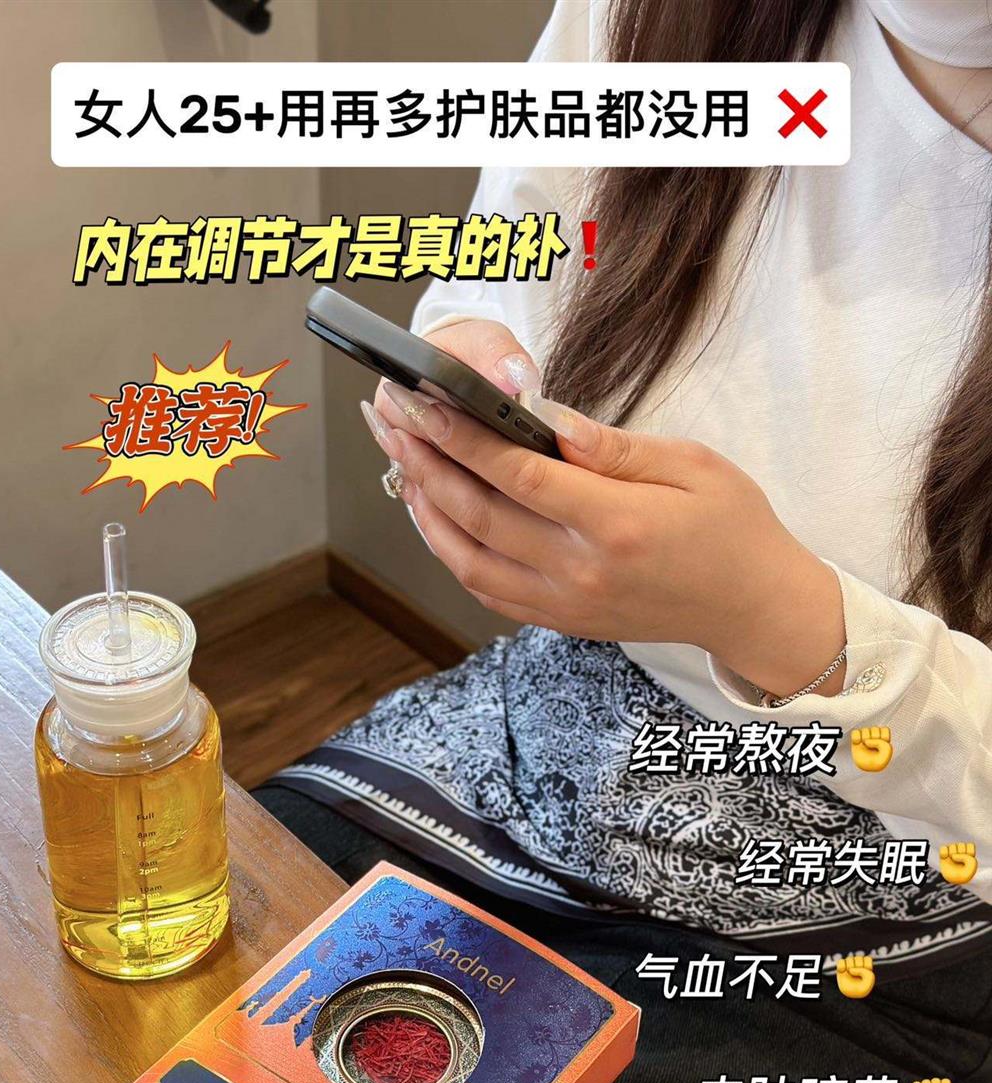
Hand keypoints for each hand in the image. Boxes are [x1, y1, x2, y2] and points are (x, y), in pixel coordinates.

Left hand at [366, 320, 845, 697]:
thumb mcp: (693, 466)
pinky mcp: (560, 621)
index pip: (519, 476)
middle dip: (426, 462)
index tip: (424, 401)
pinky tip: (432, 515)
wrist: (752, 607)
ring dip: (424, 509)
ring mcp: (566, 604)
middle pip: (479, 516)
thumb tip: (547, 419)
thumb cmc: (732, 528)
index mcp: (618, 526)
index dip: (462, 437)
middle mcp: (582, 572)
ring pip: (468, 560)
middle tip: (391, 420)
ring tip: (400, 460)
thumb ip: (614, 448)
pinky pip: (486, 590)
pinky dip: (449, 553)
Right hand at [835, 954, 874, 998]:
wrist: (852, 995)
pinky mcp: (841, 969)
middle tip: (858, 975)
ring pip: (850, 958)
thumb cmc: (862, 988)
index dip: (867, 966)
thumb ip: (864, 971)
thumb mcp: (869, 980)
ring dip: (850, 966)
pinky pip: (840, 961)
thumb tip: (850, 969)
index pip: (867, 959)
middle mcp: (857, 965)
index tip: (867, 973)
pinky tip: (842, 971)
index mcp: (866, 967)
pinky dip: (841, 965)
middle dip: (859, 966)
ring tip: (850, 973)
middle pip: (859, 958)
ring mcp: (848, 966)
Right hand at [850, 726, 892, 771]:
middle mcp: (874, 737)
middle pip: (875, 729)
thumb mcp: (886, 753)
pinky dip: (856, 737)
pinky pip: (855, 732)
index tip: (883, 746)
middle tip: (873, 748)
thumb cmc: (878, 761)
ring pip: (865, 729)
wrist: (867, 768)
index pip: (884, 729)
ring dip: (865, 738)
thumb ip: (882, 743)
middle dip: (875, 739)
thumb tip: (866, 740)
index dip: (884, 737)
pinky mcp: (856, 740)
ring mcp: (864, 738)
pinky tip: (857, 743)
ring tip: (865, 746)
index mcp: (883, 739)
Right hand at [939, 842, 977, 884]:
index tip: (969, 860)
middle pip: (961, 845)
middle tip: (961, 862)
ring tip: (953, 860)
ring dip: (953, 854)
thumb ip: (967, 858)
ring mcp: (951, 852)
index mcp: (969, 853)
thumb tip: (952, 856)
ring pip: (952, 845)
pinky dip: (944, 852)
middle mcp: (960, 851)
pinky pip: (943, 848)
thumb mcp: (972, 866)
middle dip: (961, 854)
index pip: (970, 845)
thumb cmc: (965, 873)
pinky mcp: (943, 855)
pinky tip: (945, 858)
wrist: (955, 880)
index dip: (970, 853)